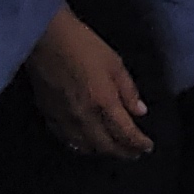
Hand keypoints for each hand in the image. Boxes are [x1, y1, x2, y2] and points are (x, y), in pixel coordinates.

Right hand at [30, 9, 152, 157]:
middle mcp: (84, 117)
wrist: (46, 38)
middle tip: (134, 154)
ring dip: (102, 151)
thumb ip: (128, 90)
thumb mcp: (115, 63)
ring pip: (85, 146)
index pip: (126, 133)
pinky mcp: (49, 115)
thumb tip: (140, 112)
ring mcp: (64, 119)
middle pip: (106, 146)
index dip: (139, 143)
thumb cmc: (84, 45)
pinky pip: (66, 139)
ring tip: (113, 149)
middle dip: (123, 152)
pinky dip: (80, 145)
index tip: (148, 147)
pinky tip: (85, 142)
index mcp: (104, 102)